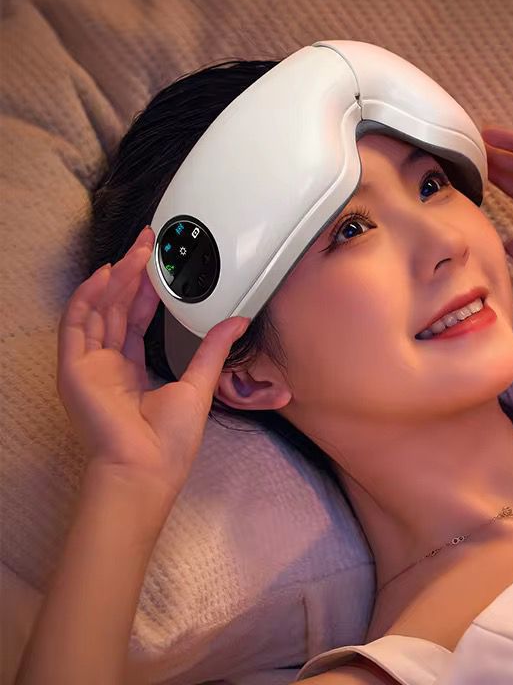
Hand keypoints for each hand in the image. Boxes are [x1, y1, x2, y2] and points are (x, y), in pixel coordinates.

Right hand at [56, 225, 249, 493]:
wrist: (146, 468)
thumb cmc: (168, 442)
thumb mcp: (198, 384)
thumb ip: (213, 349)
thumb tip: (238, 321)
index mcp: (131, 372)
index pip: (135, 320)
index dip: (146, 290)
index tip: (158, 264)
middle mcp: (107, 366)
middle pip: (117, 309)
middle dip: (132, 274)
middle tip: (148, 243)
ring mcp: (88, 367)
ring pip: (100, 310)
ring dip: (116, 279)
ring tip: (135, 252)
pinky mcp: (74, 369)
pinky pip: (76, 324)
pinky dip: (88, 297)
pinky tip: (105, 274)